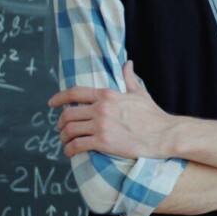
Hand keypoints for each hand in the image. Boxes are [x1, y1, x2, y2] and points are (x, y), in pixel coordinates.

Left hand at [48, 61, 175, 158]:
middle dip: (60, 122)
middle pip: (68, 114)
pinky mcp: (103, 143)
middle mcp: (101, 109)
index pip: (75, 93)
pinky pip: (77, 146)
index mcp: (108, 95)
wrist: (164, 134)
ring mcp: (101, 126)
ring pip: (70, 130)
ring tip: (66, 141)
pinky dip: (70, 150)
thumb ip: (129, 78)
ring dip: (63, 137)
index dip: (59, 98)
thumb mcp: (140, 93)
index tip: (51, 103)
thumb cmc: (154, 115)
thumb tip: (128, 63)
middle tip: (61, 128)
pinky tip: (71, 152)